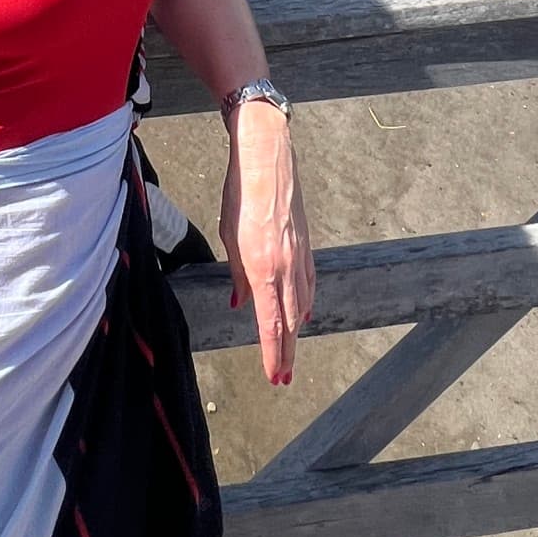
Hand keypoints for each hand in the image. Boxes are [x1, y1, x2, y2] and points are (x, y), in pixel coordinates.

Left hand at [219, 104, 314, 386]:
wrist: (267, 159)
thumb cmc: (241, 194)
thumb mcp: (229, 235)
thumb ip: (238, 274)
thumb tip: (240, 303)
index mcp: (263, 267)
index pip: (269, 322)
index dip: (271, 351)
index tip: (274, 375)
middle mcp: (285, 267)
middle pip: (288, 320)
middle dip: (285, 351)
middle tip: (284, 378)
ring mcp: (299, 256)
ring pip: (300, 304)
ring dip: (295, 332)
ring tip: (291, 354)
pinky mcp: (305, 244)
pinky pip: (308, 282)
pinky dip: (306, 302)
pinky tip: (304, 314)